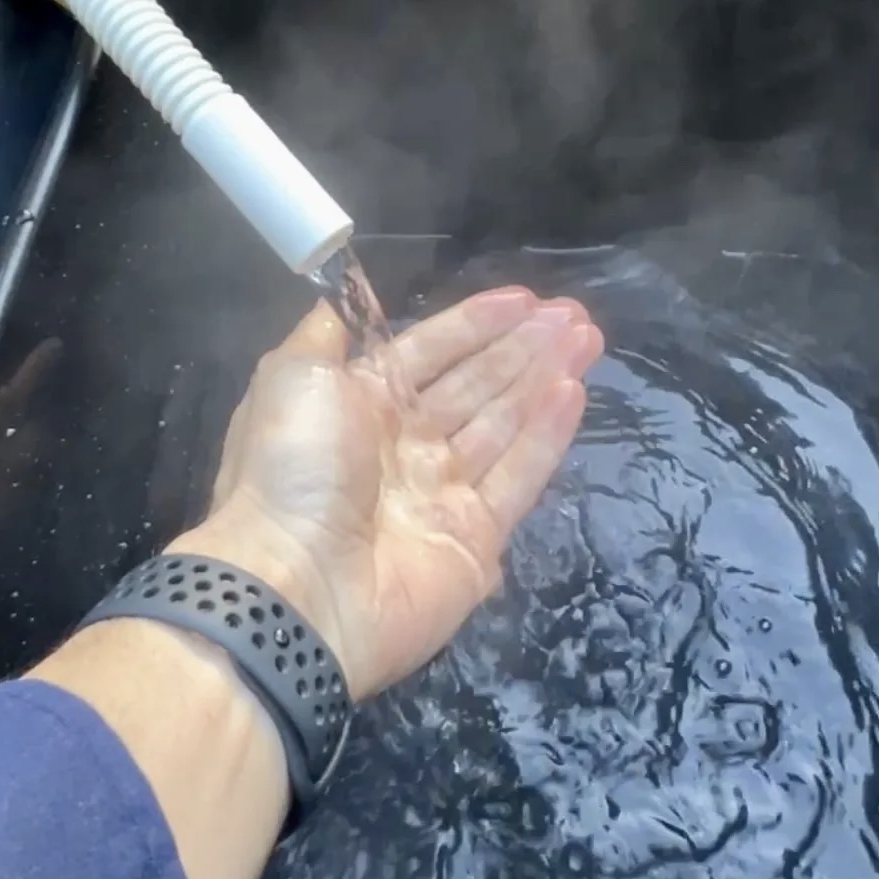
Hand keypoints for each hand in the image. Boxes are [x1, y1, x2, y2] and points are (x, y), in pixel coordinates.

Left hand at [168, 288, 602, 698]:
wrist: (297, 583)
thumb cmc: (292, 467)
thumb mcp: (292, 376)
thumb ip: (327, 333)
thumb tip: (346, 296)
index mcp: (357, 406)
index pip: (427, 352)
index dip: (473, 324)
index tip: (522, 299)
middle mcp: (402, 447)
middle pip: (474, 385)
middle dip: (522, 346)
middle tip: (573, 314)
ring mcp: (442, 495)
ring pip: (503, 424)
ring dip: (543, 377)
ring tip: (586, 337)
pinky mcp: (476, 539)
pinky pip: (518, 476)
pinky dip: (546, 434)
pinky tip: (573, 389)